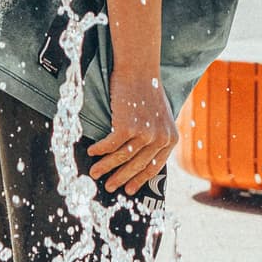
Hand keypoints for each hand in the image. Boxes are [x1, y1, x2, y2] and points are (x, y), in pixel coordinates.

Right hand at [88, 73, 175, 191]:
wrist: (139, 70)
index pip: (154, 167)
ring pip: (122, 158)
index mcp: (171, 138)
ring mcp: (145, 133)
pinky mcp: (128, 126)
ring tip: (94, 173)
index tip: (129, 191)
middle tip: (109, 188)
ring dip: (105, 167)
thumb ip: (155, 136)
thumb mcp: (160, 117)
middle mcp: (161, 138)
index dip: (140, 180)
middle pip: (137, 166)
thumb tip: (139, 157)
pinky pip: (110, 145)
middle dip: (121, 179)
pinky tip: (91, 152)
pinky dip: (99, 150)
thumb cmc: (146, 92)